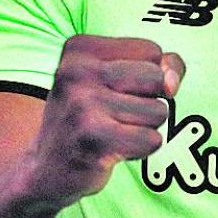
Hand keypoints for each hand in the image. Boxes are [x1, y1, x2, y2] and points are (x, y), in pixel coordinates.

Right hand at [19, 36, 184, 208]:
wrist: (46, 169)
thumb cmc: (92, 116)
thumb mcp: (120, 77)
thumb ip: (162, 66)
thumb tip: (171, 84)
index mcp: (80, 48)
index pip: (152, 50)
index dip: (147, 76)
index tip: (114, 90)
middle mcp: (76, 72)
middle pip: (157, 79)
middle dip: (148, 102)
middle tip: (113, 115)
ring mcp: (82, 106)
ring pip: (158, 111)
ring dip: (144, 128)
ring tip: (111, 132)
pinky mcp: (94, 140)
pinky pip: (152, 140)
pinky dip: (141, 149)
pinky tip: (112, 150)